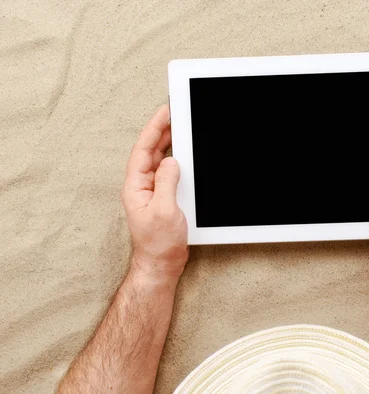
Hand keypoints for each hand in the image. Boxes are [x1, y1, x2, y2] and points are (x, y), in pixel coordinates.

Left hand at [121, 104, 188, 284]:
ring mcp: (152, 192)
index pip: (143, 150)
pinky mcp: (163, 198)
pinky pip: (169, 173)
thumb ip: (166, 183)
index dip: (154, 129)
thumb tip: (171, 161)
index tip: (165, 112)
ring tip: (180, 128)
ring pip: (159, 160)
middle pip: (150, 151)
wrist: (161, 264)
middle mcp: (142, 186)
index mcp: (135, 187)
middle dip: (162, 131)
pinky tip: (184, 155)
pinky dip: (177, 160)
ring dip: (169, 144)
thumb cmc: (158, 243)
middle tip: (175, 114)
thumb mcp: (164, 210)